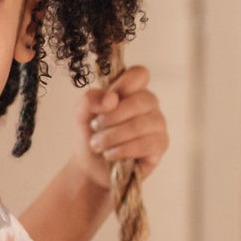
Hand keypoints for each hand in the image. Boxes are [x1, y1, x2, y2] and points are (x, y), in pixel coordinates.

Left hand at [71, 64, 167, 190]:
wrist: (91, 166)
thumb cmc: (91, 135)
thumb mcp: (81, 115)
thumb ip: (89, 100)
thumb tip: (111, 99)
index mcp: (131, 90)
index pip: (139, 74)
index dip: (125, 84)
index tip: (108, 100)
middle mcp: (148, 104)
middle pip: (139, 101)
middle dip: (111, 118)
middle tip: (95, 129)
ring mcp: (157, 124)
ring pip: (141, 124)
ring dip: (113, 136)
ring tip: (98, 145)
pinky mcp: (160, 145)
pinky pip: (146, 144)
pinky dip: (124, 150)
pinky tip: (111, 155)